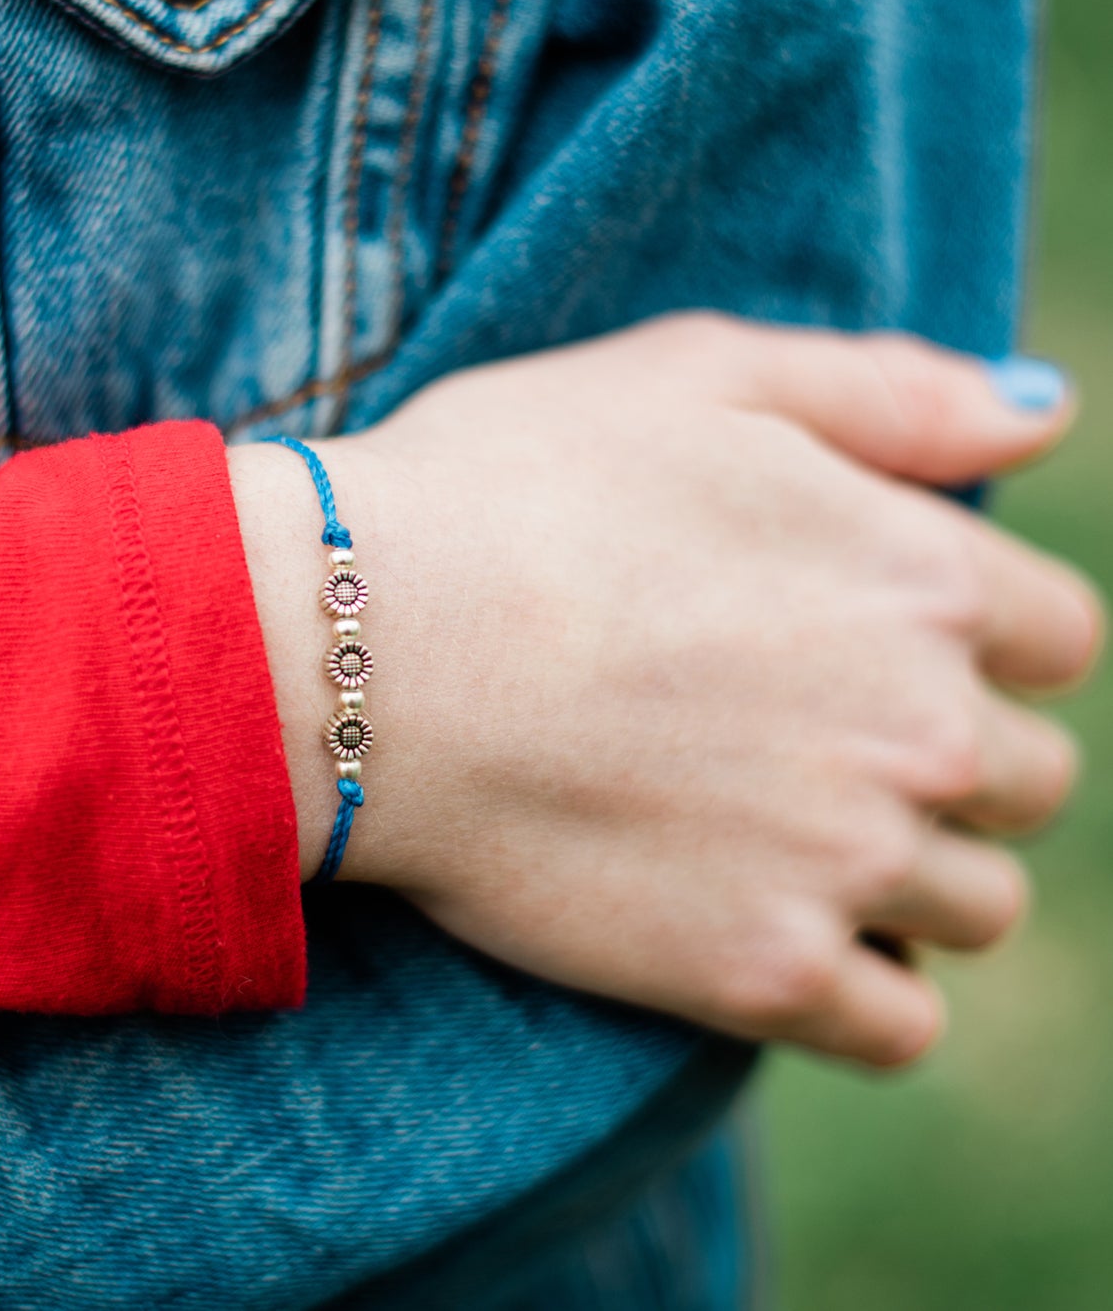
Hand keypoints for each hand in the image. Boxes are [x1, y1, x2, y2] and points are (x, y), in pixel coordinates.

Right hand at [231, 314, 1102, 1066]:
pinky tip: (781, 930)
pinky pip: (898, 1022)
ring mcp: (848, 860)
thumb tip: (1046, 415)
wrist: (355, 651)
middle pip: (1028, 778)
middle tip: (814, 733)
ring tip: (790, 833)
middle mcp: (922, 726)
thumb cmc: (508, 489)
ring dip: (912, 872)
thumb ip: (891, 391)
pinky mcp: (761, 971)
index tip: (875, 637)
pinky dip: (864, 986)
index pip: (1057, 636)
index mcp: (926, 576)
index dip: (974, 634)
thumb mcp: (698, 376)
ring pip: (976, 903)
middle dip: (946, 754)